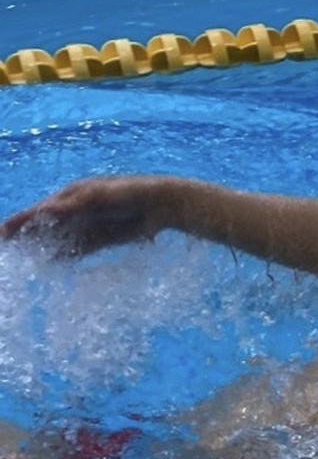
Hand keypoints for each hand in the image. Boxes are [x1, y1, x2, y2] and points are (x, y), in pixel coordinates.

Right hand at [1, 176, 175, 254]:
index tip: (2, 232)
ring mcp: (88, 226)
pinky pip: (78, 250)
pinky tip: (53, 266)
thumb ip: (72, 205)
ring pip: (60, 240)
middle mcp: (76, 211)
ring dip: (44, 250)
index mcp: (72, 195)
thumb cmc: (129, 192)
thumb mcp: (99, 196)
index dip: (20, 221)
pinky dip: (66, 258)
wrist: (160, 205)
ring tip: (26, 263)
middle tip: (8, 250)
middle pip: (46, 227)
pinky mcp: (101, 240)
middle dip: (27, 237)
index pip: (40, 210)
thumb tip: (44, 210)